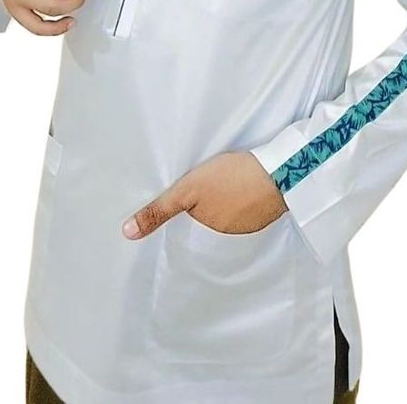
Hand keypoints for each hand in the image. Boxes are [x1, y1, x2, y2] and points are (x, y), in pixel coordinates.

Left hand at [121, 151, 287, 238]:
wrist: (280, 171)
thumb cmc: (230, 178)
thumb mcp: (187, 189)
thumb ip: (159, 210)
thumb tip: (126, 233)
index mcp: (209, 230)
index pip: (190, 226)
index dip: (187, 212)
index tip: (188, 200)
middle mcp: (230, 235)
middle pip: (210, 221)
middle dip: (206, 208)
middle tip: (206, 187)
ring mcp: (251, 224)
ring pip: (229, 214)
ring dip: (225, 202)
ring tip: (224, 184)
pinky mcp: (266, 210)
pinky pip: (248, 208)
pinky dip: (243, 198)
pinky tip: (242, 184)